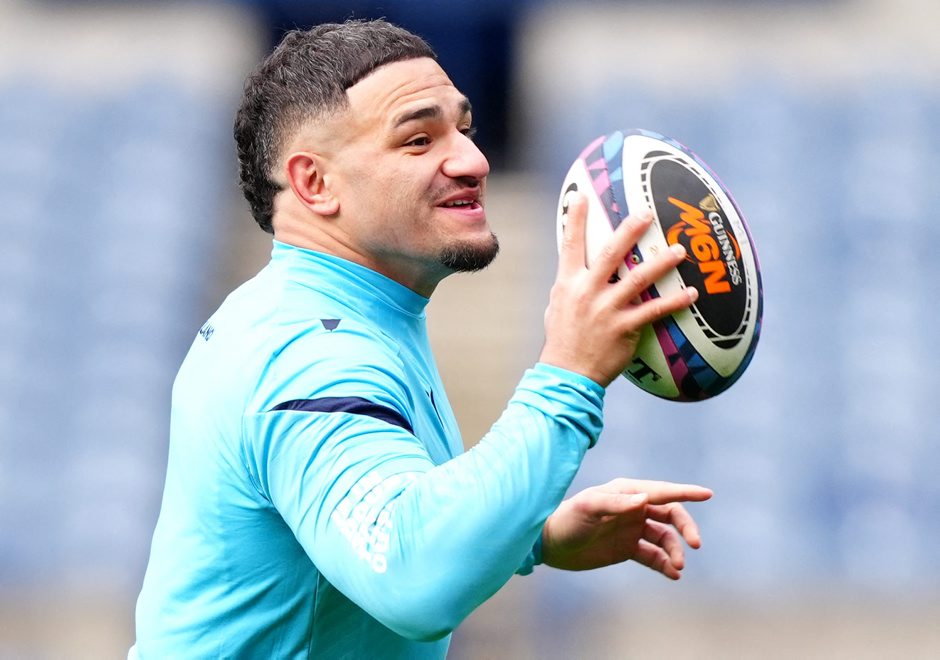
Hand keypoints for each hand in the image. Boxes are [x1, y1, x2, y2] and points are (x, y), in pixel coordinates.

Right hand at [539, 192, 697, 386]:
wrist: (567, 374)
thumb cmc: (562, 340)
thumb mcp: (557, 306)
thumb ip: (570, 284)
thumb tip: (577, 268)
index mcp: (568, 283)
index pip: (570, 244)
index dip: (576, 218)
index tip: (581, 195)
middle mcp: (587, 291)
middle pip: (611, 253)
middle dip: (629, 230)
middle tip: (647, 213)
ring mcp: (606, 309)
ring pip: (638, 278)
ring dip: (661, 262)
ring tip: (679, 250)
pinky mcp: (624, 328)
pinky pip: (654, 311)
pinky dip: (674, 301)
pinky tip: (691, 293)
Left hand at [541, 478, 712, 578]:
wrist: (550, 545)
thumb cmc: (566, 519)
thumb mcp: (588, 508)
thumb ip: (616, 503)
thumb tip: (645, 499)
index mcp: (626, 492)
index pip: (661, 491)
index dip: (685, 492)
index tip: (707, 494)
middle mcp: (633, 508)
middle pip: (670, 515)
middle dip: (685, 528)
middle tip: (695, 544)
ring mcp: (632, 529)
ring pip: (664, 538)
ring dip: (674, 551)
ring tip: (677, 567)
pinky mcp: (628, 549)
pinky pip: (653, 556)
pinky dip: (664, 564)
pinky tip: (672, 574)